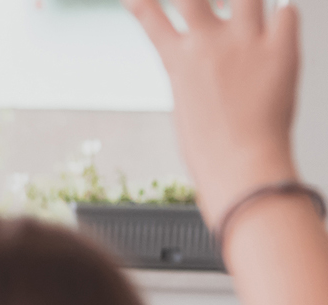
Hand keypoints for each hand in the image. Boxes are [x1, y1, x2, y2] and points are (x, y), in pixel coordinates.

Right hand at [125, 0, 302, 220]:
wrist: (241, 164)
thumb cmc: (210, 148)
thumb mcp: (184, 105)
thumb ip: (190, 73)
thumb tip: (199, 60)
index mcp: (178, 60)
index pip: (150, 14)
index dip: (142, 1)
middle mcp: (208, 43)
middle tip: (198, 0)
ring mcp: (246, 43)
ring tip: (240, 5)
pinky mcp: (281, 50)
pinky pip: (287, 13)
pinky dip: (284, 13)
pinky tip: (279, 19)